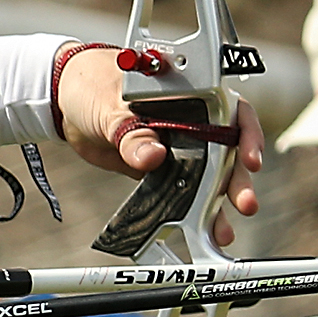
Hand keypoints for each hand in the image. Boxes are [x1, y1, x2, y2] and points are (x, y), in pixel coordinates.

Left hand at [56, 47, 265, 243]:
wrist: (68, 103)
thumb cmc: (95, 85)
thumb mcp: (112, 106)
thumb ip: (132, 132)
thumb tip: (153, 157)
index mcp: (192, 94)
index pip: (233, 112)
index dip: (247, 135)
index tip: (249, 159)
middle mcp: (195, 121)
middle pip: (228, 150)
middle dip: (239, 179)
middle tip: (245, 203)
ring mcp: (181, 147)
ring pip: (210, 176)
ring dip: (219, 204)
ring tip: (223, 231)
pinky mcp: (163, 170)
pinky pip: (184, 192)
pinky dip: (193, 211)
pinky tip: (202, 230)